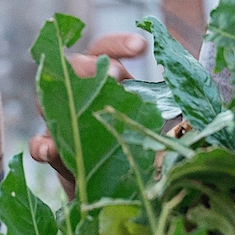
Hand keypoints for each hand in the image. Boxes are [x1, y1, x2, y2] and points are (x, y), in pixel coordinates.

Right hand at [29, 31, 149, 199]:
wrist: (118, 190)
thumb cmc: (138, 147)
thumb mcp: (154, 127)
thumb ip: (165, 115)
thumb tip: (195, 112)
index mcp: (108, 81)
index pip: (106, 50)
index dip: (119, 44)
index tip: (141, 46)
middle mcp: (82, 94)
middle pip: (74, 66)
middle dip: (92, 67)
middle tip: (113, 76)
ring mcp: (63, 121)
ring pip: (49, 99)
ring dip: (61, 100)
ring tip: (80, 109)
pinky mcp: (53, 152)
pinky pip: (39, 145)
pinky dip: (41, 146)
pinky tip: (49, 149)